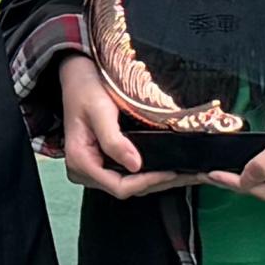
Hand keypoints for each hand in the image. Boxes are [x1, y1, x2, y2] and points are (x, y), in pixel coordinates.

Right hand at [54, 55, 209, 201]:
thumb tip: (135, 165)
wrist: (76, 76)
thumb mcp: (100, 110)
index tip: (170, 171)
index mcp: (81, 161)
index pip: (119, 186)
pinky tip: (167, 166)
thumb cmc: (85, 88)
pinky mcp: (103, 163)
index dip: (147, 181)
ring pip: (131, 184)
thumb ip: (114, 140)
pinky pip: (128, 175)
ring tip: (185, 172)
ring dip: (158, 179)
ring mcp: (94, 169)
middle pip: (128, 188)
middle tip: (188, 174)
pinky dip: (149, 172)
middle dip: (159, 182)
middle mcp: (85, 171)